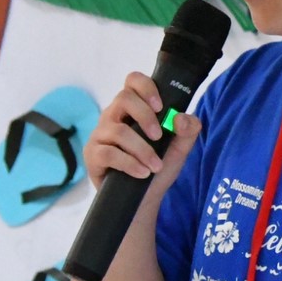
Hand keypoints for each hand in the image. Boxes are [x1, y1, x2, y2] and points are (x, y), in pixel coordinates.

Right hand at [82, 72, 201, 189]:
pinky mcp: (93, 155)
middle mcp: (114, 116)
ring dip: (142, 149)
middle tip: (159, 136)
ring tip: (155, 166)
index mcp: (133, 108)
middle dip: (145, 116)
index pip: (133, 81)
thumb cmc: (158, 167)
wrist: (144, 199)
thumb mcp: (179, 149)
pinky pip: (107, 153)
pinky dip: (129, 163)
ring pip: (118, 130)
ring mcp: (100, 134)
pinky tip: (142, 173)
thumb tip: (182, 118)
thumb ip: (188, 131)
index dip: (146, 87)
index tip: (161, 107)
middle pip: (123, 98)